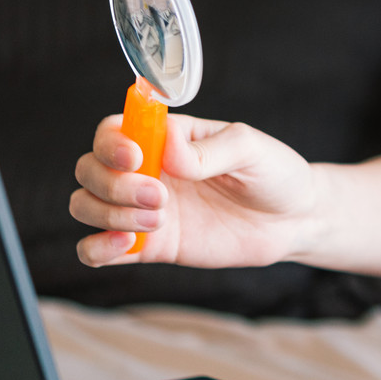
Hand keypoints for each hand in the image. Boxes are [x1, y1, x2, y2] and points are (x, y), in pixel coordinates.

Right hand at [70, 114, 319, 268]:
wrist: (294, 221)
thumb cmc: (274, 174)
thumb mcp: (251, 149)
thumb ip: (209, 149)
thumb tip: (169, 145)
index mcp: (167, 138)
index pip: (113, 131)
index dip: (112, 144)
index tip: (137, 158)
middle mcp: (148, 171)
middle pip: (90, 169)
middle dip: (113, 184)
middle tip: (160, 197)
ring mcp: (143, 209)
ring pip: (86, 205)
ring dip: (109, 214)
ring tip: (159, 220)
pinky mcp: (150, 247)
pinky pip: (98, 248)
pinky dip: (97, 248)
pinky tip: (126, 244)